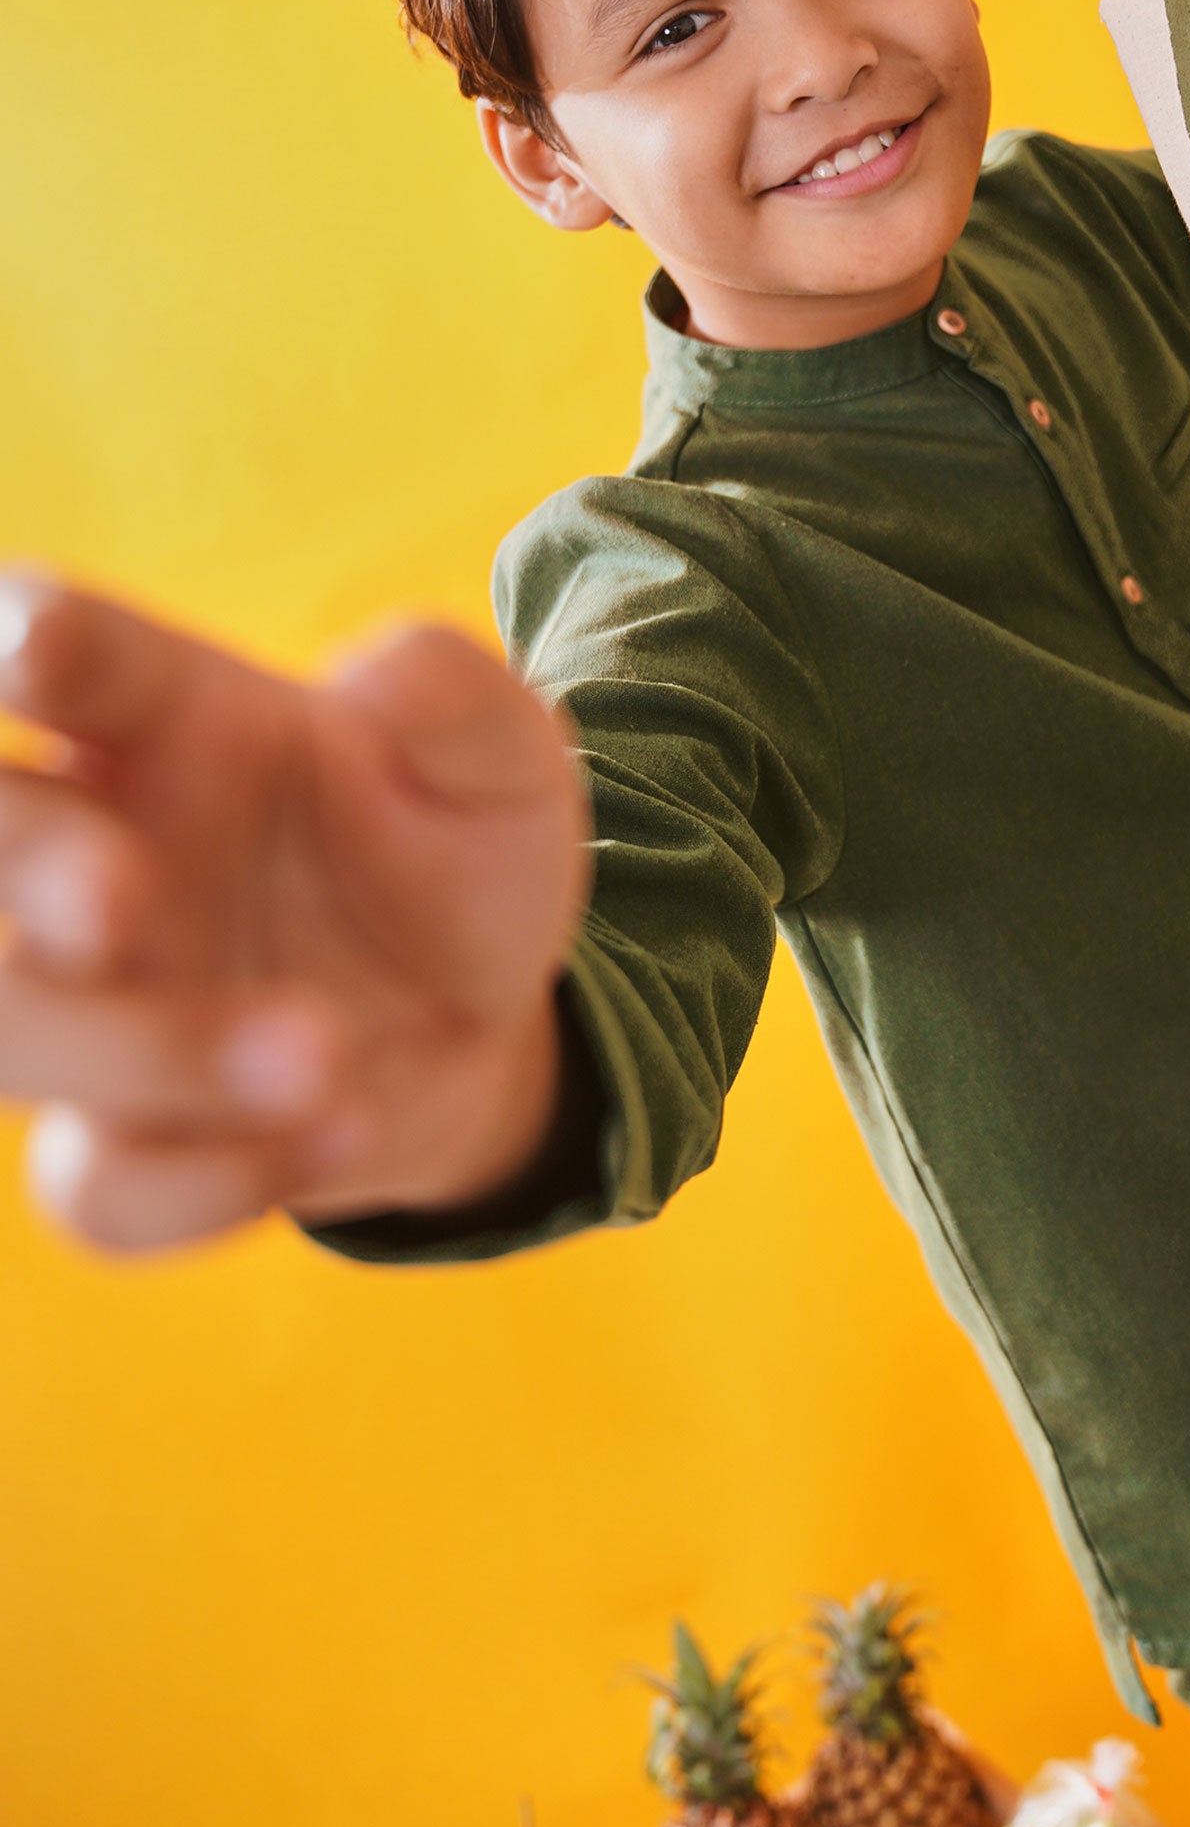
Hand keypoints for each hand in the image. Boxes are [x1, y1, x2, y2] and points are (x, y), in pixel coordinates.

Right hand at [0, 574, 589, 1251]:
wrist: (481, 1012)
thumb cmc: (458, 843)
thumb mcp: (503, 757)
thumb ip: (455, 696)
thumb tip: (380, 673)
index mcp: (160, 716)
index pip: (45, 648)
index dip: (19, 639)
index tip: (35, 649)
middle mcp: (92, 847)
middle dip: (24, 866)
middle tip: (116, 899)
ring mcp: (92, 1000)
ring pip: (7, 1027)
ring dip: (144, 1050)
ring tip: (324, 1052)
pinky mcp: (123, 1135)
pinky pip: (97, 1187)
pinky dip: (211, 1180)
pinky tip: (346, 1128)